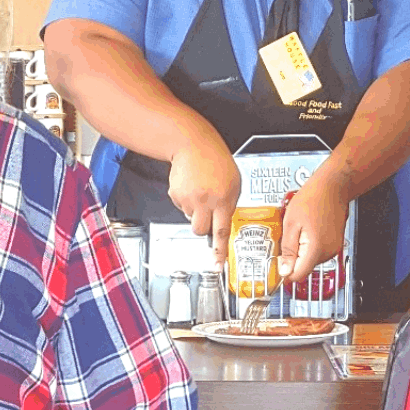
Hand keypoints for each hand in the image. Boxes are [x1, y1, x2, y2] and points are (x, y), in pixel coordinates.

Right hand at [168, 136, 240, 263]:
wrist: (192, 144)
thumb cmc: (215, 160)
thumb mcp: (234, 183)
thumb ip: (230, 204)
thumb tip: (224, 221)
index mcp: (223, 199)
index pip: (221, 232)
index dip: (219, 252)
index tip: (216, 266)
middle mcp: (204, 201)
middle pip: (200, 230)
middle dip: (203, 226)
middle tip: (206, 213)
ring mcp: (188, 198)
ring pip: (190, 217)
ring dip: (195, 210)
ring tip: (200, 191)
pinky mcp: (175, 194)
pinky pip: (181, 206)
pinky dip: (185, 200)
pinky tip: (191, 186)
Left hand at [278, 172, 351, 282]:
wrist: (333, 187)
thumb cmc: (312, 199)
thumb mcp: (290, 224)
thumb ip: (288, 250)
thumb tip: (285, 270)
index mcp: (316, 249)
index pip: (298, 275)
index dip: (285, 273)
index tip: (277, 267)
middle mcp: (327, 252)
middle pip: (304, 267)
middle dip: (292, 258)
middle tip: (286, 238)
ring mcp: (333, 248)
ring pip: (311, 260)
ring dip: (301, 251)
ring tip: (298, 230)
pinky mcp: (335, 244)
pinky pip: (318, 252)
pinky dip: (309, 245)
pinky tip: (306, 229)